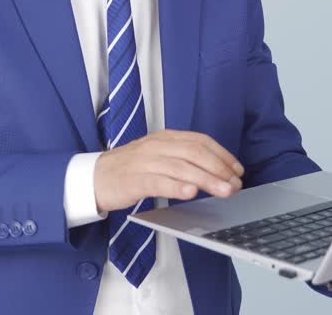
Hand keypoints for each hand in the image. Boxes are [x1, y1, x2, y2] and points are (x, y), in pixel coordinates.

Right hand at [93, 129, 244, 212]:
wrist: (94, 178)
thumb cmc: (130, 170)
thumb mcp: (158, 156)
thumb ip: (181, 159)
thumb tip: (214, 171)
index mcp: (164, 137)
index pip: (200, 141)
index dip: (222, 155)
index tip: (237, 170)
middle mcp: (156, 145)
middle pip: (195, 153)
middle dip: (219, 168)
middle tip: (235, 184)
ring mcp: (145, 161)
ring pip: (181, 167)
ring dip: (207, 179)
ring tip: (224, 191)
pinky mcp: (134, 179)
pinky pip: (159, 181)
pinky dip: (177, 186)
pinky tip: (190, 192)